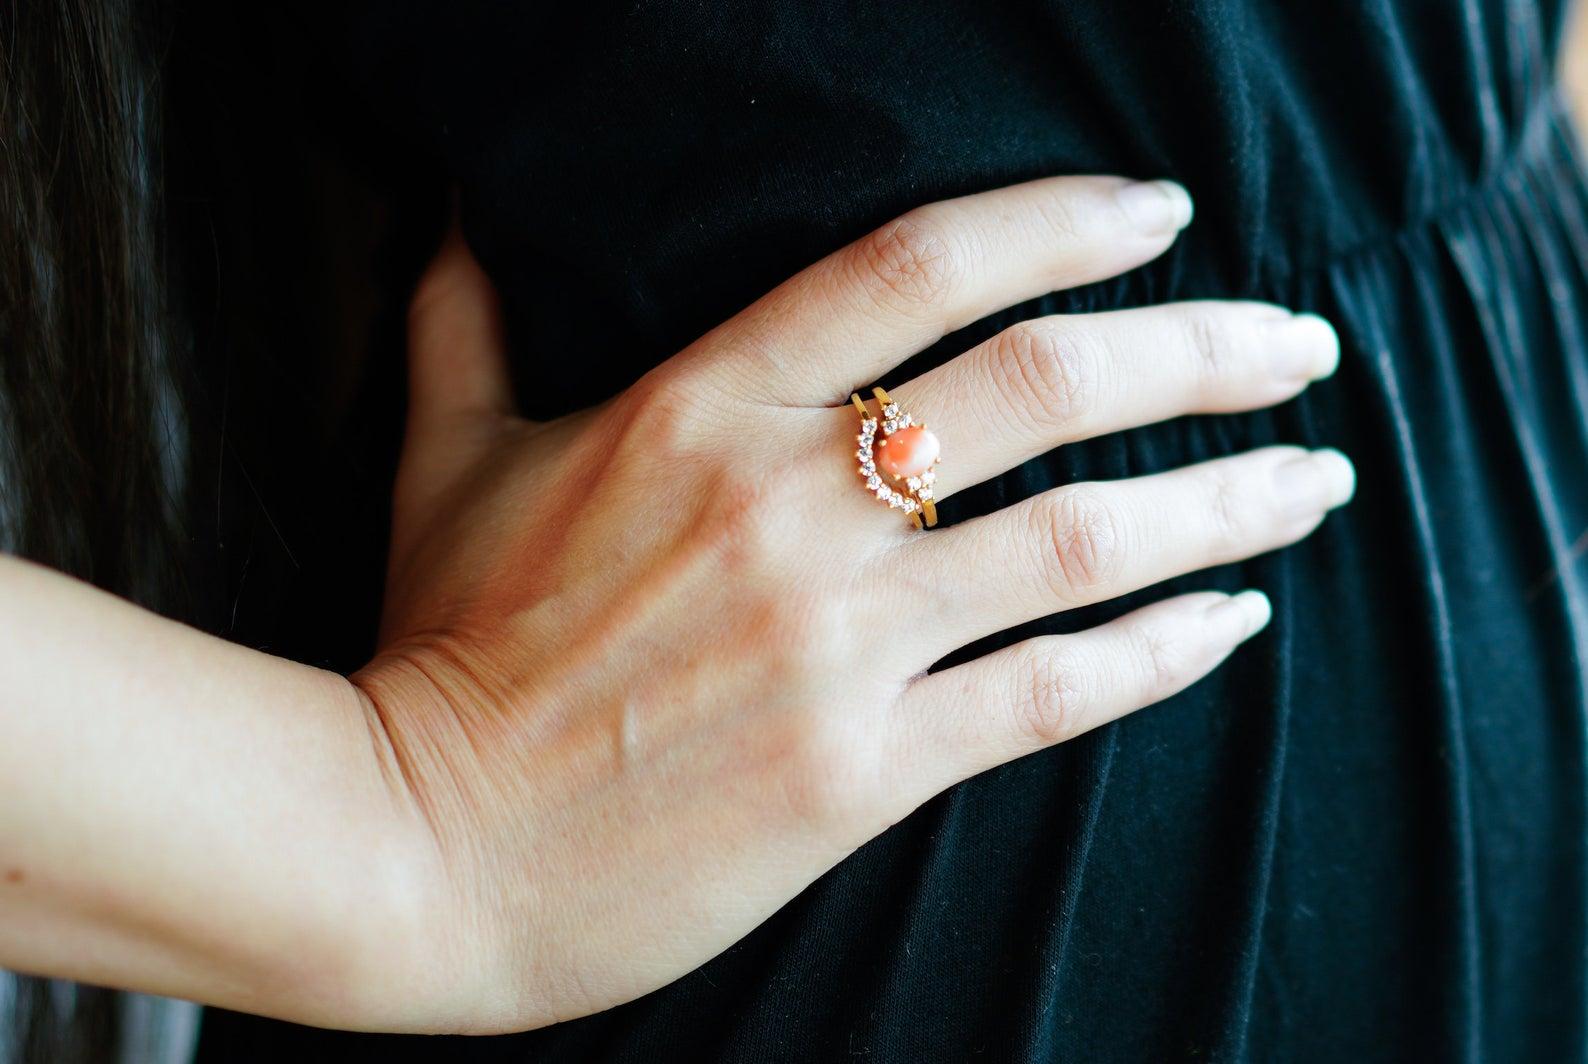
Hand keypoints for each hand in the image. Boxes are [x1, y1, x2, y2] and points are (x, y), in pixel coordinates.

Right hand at [353, 175, 1350, 1031]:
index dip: (1060, 222)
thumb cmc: (440, 645)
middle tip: (1298, 340)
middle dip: (1201, 350)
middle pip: (1045, 387)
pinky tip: (1235, 621)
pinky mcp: (861, 770)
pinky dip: (1161, 653)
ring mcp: (834, 643)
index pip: (917, 269)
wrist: (418, 846)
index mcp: (699, 407)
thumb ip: (464, 322)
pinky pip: (1051, 694)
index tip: (1162, 212)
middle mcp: (787, 508)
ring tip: (1316, 478)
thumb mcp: (442, 457)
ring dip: (1224, 502)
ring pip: (1082, 543)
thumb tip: (461, 217)